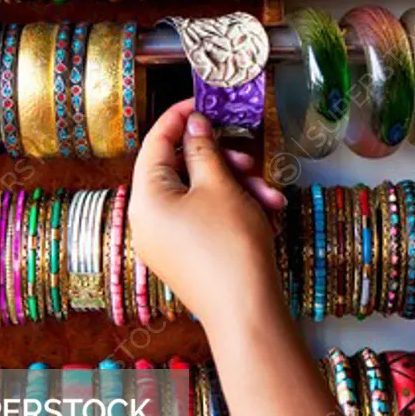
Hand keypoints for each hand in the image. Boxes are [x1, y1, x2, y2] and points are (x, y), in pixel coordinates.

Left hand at [129, 99, 286, 330]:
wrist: (247, 314)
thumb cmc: (230, 246)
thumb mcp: (220, 186)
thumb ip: (203, 149)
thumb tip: (194, 124)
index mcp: (145, 198)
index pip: (155, 143)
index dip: (179, 117)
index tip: (204, 101)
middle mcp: (148, 220)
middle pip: (181, 170)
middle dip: (221, 160)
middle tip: (248, 157)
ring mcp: (167, 241)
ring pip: (201, 194)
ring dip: (237, 186)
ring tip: (269, 195)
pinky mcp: (188, 256)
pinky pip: (207, 218)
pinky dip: (234, 209)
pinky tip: (267, 213)